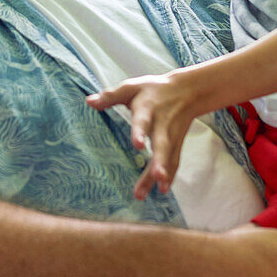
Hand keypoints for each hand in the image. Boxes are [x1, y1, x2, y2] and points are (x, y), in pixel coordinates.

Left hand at [86, 70, 199, 198]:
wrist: (187, 91)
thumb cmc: (153, 89)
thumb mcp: (132, 86)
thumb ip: (111, 95)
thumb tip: (89, 102)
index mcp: (148, 109)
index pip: (143, 121)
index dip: (140, 132)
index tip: (137, 145)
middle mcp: (162, 124)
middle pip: (162, 143)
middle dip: (160, 160)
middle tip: (157, 175)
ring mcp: (171, 135)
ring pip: (168, 156)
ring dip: (163, 172)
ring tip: (158, 190)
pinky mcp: (177, 143)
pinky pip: (174, 161)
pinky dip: (171, 175)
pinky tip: (162, 189)